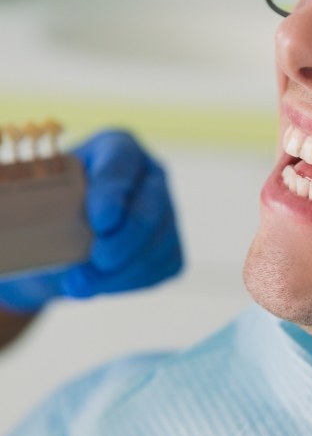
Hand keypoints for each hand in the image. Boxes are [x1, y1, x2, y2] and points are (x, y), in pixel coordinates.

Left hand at [0, 131, 183, 313]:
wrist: (54, 247)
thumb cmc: (38, 213)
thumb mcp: (25, 196)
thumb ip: (19, 193)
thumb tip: (4, 190)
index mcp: (115, 148)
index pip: (120, 164)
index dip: (113, 192)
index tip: (99, 222)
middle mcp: (150, 176)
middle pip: (150, 206)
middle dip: (126, 239)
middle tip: (98, 262)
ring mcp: (167, 211)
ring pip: (158, 242)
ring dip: (122, 271)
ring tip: (80, 287)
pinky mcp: (172, 245)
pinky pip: (163, 265)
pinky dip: (132, 282)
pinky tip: (102, 285)